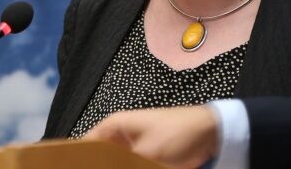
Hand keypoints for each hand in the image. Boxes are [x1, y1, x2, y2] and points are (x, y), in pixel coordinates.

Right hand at [83, 105, 218, 168]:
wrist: (212, 134)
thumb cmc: (177, 135)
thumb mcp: (147, 155)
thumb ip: (122, 167)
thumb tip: (106, 166)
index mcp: (114, 126)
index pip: (85, 145)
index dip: (78, 160)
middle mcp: (120, 135)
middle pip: (99, 158)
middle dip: (99, 166)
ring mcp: (133, 147)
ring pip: (114, 164)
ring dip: (113, 168)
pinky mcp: (146, 158)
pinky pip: (129, 166)